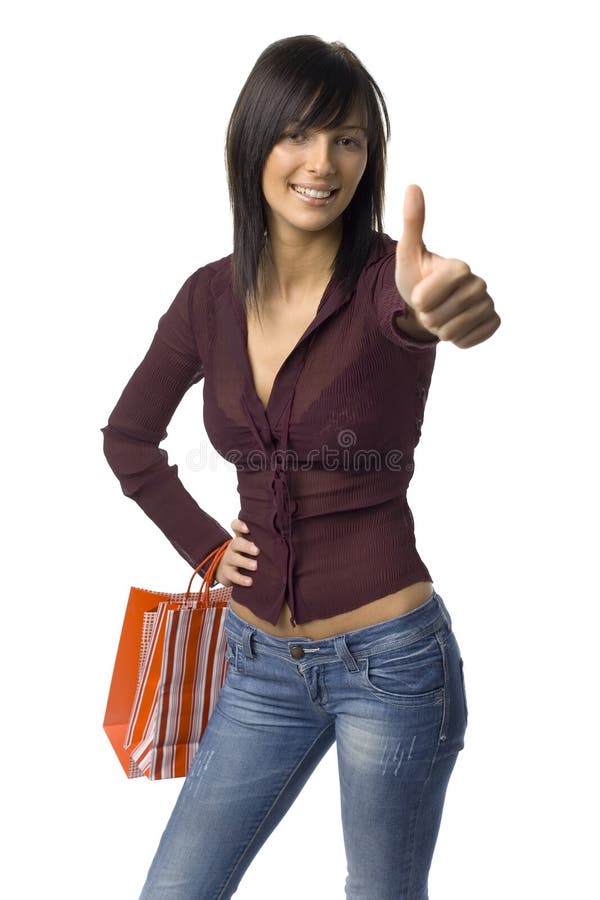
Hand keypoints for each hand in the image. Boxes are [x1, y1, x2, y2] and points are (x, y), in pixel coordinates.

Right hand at [215, 518, 259, 587]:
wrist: (228, 571)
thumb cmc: (247, 555)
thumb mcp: (253, 546)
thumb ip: (264, 542)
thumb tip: (285, 541)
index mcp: (240, 537)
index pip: (236, 526)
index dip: (240, 525)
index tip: (248, 528)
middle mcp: (233, 546)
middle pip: (236, 543)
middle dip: (246, 546)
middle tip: (257, 551)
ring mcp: (228, 559)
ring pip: (233, 558)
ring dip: (245, 562)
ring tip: (255, 566)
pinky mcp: (227, 572)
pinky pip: (232, 575)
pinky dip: (240, 578)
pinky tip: (249, 581)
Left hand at [395, 184, 500, 347]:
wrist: (426, 306)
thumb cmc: (415, 278)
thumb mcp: (408, 254)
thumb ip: (413, 223)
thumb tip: (413, 186)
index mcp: (460, 267)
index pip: (436, 290)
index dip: (422, 297)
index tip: (418, 294)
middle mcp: (480, 284)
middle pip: (444, 315)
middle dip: (428, 316)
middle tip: (429, 308)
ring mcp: (488, 304)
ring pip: (455, 331)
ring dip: (439, 329)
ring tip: (440, 317)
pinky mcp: (493, 322)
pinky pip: (470, 341)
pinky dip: (456, 340)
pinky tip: (454, 326)